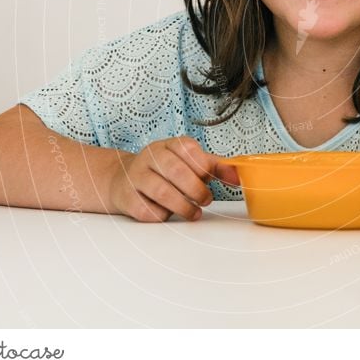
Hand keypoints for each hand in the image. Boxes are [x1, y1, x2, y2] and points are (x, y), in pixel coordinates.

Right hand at [108, 137, 239, 221]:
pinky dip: (163, 215)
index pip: (188, 149)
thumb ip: (214, 167)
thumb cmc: (164, 172)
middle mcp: (150, 156)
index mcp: (168, 144)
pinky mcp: (127, 198)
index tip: (210, 179)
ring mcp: (136, 176)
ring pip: (162, 192)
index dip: (203, 166)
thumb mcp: (189, 163)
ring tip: (194, 212)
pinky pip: (148, 210)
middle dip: (196, 189)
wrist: (122, 180)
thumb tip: (238, 176)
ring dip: (183, 206)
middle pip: (176, 171)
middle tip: (206, 200)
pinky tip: (169, 213)